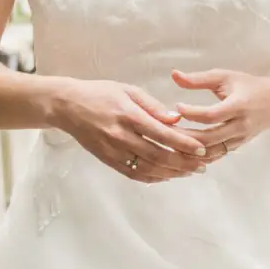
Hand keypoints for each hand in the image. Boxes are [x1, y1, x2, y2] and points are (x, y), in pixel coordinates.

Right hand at [55, 79, 209, 182]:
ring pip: (147, 168)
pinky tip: (166, 176)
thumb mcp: (128, 90)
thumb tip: (176, 119)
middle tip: (202, 165)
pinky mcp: (107, 160)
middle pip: (157, 155)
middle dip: (183, 162)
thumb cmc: (100, 93)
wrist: (67, 106)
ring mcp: (113, 150)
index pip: (161, 134)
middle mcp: (121, 135)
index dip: (183, 144)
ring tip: (189, 172)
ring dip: (171, 173)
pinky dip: (152, 178)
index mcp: (128, 115)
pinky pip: (132, 174)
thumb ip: (152, 106)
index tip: (201, 149)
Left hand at [169, 67, 269, 160]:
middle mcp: (240, 126)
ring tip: (169, 143)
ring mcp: (239, 140)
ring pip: (210, 152)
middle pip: (209, 138)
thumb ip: (199, 79)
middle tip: (165, 130)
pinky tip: (181, 152)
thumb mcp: (226, 77)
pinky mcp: (236, 147)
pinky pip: (215, 156)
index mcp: (239, 106)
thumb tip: (173, 75)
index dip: (192, 113)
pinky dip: (197, 157)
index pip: (212, 115)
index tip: (176, 107)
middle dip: (184, 137)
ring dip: (189, 150)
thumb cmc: (250, 87)